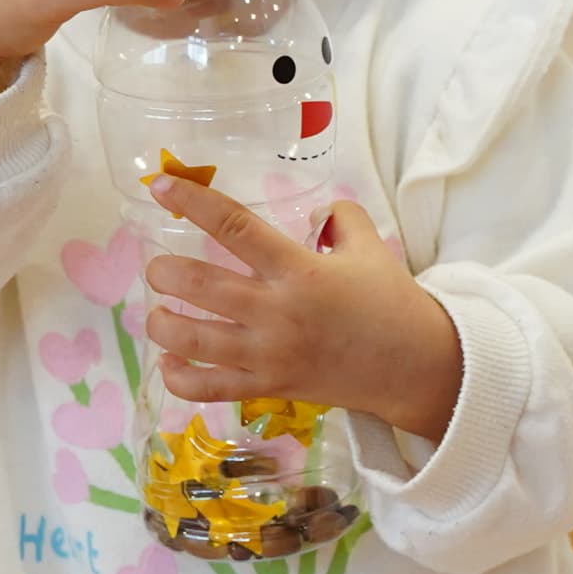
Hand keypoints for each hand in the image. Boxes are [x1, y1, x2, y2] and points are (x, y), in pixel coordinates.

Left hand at [141, 174, 466, 441]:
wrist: (413, 366)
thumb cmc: (391, 304)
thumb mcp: (370, 247)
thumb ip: (340, 218)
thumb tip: (311, 213)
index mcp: (299, 269)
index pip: (235, 227)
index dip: (193, 202)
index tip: (161, 186)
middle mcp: (276, 311)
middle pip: (198, 284)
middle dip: (164, 271)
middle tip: (160, 268)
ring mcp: (269, 354)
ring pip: (193, 340)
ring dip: (162, 324)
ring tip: (159, 314)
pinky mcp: (269, 387)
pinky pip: (210, 388)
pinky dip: (179, 378)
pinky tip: (170, 363)